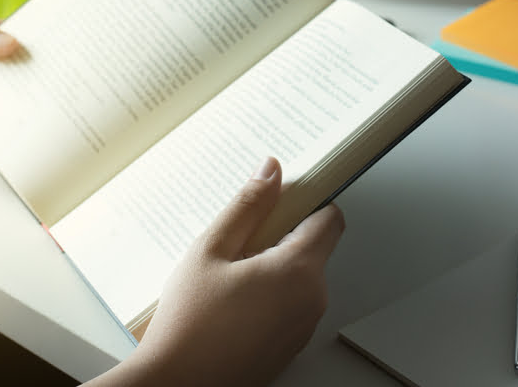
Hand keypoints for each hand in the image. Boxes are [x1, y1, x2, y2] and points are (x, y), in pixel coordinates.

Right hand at [86, 157, 345, 386]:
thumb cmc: (188, 328)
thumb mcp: (211, 251)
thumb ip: (247, 206)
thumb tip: (272, 172)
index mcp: (299, 272)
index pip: (329, 218)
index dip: (307, 201)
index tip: (281, 197)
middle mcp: (311, 300)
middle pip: (314, 246)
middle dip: (282, 234)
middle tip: (239, 238)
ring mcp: (303, 327)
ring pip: (301, 276)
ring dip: (273, 264)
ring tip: (228, 273)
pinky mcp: (289, 345)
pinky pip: (291, 304)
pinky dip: (270, 292)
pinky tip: (231, 299)